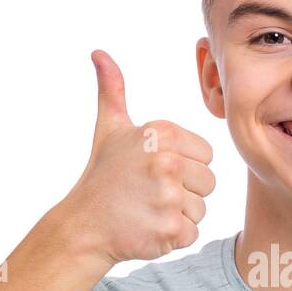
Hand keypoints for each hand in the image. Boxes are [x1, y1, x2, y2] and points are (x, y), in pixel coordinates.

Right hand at [58, 49, 215, 264]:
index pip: (206, 154)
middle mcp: (166, 162)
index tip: (153, 171)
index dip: (184, 165)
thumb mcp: (109, 129)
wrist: (83, 226)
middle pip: (208, 183)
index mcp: (161, 134)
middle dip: (184, 192)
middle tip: (149, 194)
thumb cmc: (102, 176)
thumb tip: (100, 53)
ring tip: (147, 210)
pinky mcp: (170, 229)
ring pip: (201, 209)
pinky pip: (192, 233)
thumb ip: (113, 90)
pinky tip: (147, 228)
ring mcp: (168, 197)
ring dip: (178, 215)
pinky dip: (173, 237)